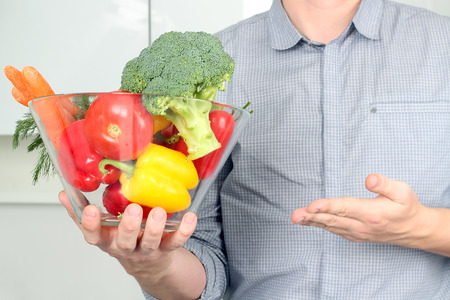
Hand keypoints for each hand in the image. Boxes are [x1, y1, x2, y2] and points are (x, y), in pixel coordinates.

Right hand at [58, 191, 204, 297]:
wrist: (148, 265)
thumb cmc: (122, 240)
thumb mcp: (101, 230)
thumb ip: (81, 214)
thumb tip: (64, 194)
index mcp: (107, 240)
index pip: (93, 236)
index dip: (90, 224)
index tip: (89, 210)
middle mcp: (126, 247)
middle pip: (124, 242)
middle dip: (129, 227)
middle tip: (133, 210)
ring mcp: (147, 250)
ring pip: (151, 243)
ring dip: (155, 228)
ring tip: (159, 212)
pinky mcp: (166, 249)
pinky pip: (176, 242)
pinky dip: (185, 231)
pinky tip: (190, 217)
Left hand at [291, 173, 433, 247]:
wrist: (413, 230)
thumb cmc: (406, 207)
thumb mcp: (403, 192)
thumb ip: (385, 184)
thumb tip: (369, 179)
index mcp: (372, 214)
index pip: (345, 209)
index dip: (327, 207)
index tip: (311, 206)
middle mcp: (362, 226)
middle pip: (332, 220)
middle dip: (311, 216)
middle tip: (294, 215)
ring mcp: (357, 233)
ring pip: (330, 226)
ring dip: (311, 221)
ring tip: (295, 217)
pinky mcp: (354, 235)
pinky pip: (333, 230)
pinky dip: (319, 225)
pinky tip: (307, 221)